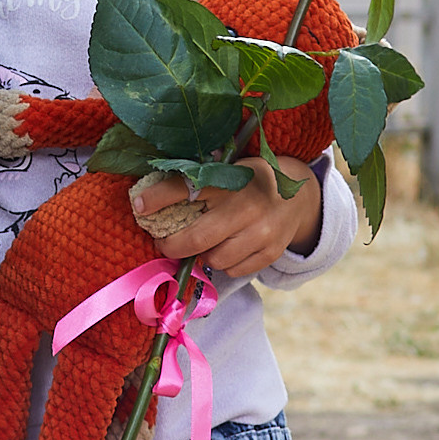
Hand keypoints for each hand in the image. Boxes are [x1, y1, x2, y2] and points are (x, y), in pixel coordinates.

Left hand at [132, 152, 321, 282]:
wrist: (300, 196)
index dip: (158, 198)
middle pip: (196, 238)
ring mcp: (263, 232)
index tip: (138, 206)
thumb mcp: (228, 168)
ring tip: (201, 244)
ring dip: (201, 255)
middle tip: (162, 242)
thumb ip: (198, 179)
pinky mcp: (271, 252)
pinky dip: (223, 263)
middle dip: (171, 244)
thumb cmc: (251, 180)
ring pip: (215, 259)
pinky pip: (234, 270)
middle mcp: (249, 205)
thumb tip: (149, 198)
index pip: (188, 187)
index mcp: (233, 177)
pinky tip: (225, 248)